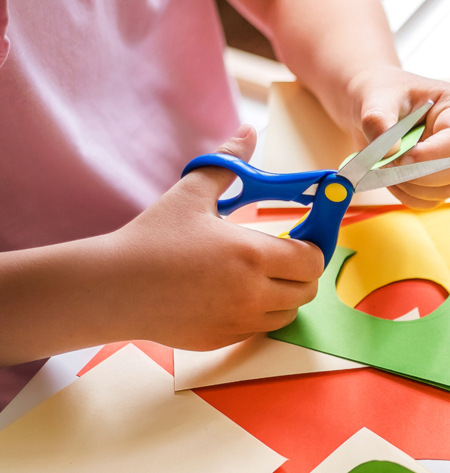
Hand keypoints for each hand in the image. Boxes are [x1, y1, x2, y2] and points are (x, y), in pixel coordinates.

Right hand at [107, 125, 324, 350]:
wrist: (114, 288)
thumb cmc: (152, 239)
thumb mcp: (190, 194)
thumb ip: (226, 164)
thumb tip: (247, 132)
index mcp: (252, 255)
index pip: (313, 259)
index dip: (313, 247)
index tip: (299, 237)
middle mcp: (253, 293)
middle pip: (308, 289)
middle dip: (302, 272)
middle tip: (283, 256)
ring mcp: (240, 320)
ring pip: (288, 313)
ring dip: (284, 295)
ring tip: (259, 275)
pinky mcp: (225, 339)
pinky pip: (260, 328)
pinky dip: (259, 313)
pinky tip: (235, 294)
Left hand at [339, 66, 449, 208]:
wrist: (372, 108)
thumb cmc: (380, 95)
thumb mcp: (375, 99)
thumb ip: (378, 120)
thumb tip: (391, 152)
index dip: (429, 154)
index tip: (398, 157)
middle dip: (419, 174)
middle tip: (386, 165)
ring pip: (446, 189)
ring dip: (412, 188)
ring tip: (384, 169)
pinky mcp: (440, 179)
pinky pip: (431, 200)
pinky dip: (408, 196)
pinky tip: (389, 179)